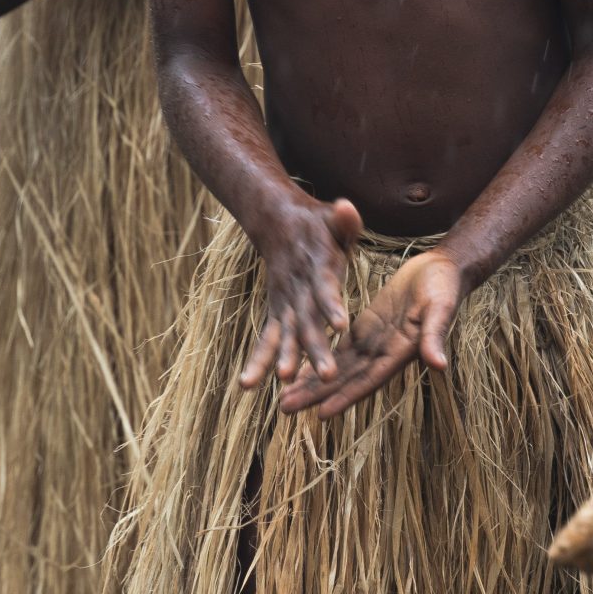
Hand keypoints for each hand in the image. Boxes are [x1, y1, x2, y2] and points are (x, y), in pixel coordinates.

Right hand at [238, 196, 362, 392]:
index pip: (325, 288)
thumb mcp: (333, 218)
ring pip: (287, 335)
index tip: (341, 325)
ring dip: (285, 358)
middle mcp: (299, 288)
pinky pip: (267, 340)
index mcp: (318, 266)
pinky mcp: (277, 313)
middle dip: (316, 349)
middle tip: (326, 375)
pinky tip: (246, 385)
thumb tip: (346, 208)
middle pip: (308, 321)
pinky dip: (258, 361)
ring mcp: (285, 303)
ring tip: (284, 381)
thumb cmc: (318, 224)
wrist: (279, 223)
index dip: (331, 305)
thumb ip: (344, 220)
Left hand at [278, 250, 464, 418]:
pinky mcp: (366, 326)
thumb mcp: (441, 308)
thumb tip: (438, 365)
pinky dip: (320, 359)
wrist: (442, 269)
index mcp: (400, 352)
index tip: (321, 413)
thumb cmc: (445, 286)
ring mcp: (373, 342)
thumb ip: (434, 335)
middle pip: (345, 379)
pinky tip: (299, 368)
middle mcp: (383, 353)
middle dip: (315, 395)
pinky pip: (339, 348)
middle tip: (284, 408)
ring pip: (337, 367)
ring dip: (311, 382)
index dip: (345, 396)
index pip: (368, 379)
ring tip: (283, 397)